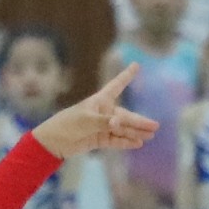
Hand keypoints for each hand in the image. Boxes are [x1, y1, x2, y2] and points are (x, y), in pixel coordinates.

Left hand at [33, 67, 160, 163]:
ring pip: (123, 129)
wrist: (54, 142)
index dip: (126, 75)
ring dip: (135, 132)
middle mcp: (104, 112)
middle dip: (139, 121)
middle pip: (125, 115)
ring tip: (149, 136)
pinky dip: (126, 142)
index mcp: (100, 100)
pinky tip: (137, 143)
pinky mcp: (100, 139)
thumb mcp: (86, 120)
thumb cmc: (68, 123)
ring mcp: (103, 126)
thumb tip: (120, 123)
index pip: (116, 85)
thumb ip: (105, 122)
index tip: (136, 65)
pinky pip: (116, 140)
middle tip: (154, 126)